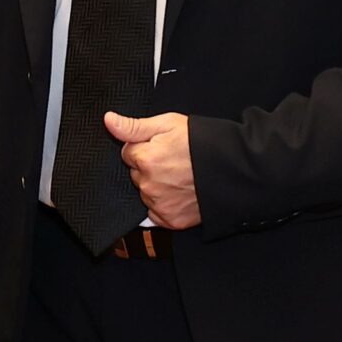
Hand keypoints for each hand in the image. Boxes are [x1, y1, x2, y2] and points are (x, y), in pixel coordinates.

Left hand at [105, 110, 200, 228]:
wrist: (233, 169)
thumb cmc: (202, 144)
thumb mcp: (168, 124)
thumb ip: (134, 126)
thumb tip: (108, 120)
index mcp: (145, 159)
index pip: (128, 153)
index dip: (144, 147)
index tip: (162, 147)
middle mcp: (149, 185)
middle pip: (135, 174)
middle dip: (149, 167)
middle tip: (174, 162)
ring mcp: (160, 205)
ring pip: (145, 193)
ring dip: (156, 186)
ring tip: (181, 177)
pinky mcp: (171, 220)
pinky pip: (156, 213)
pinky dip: (164, 205)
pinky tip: (180, 194)